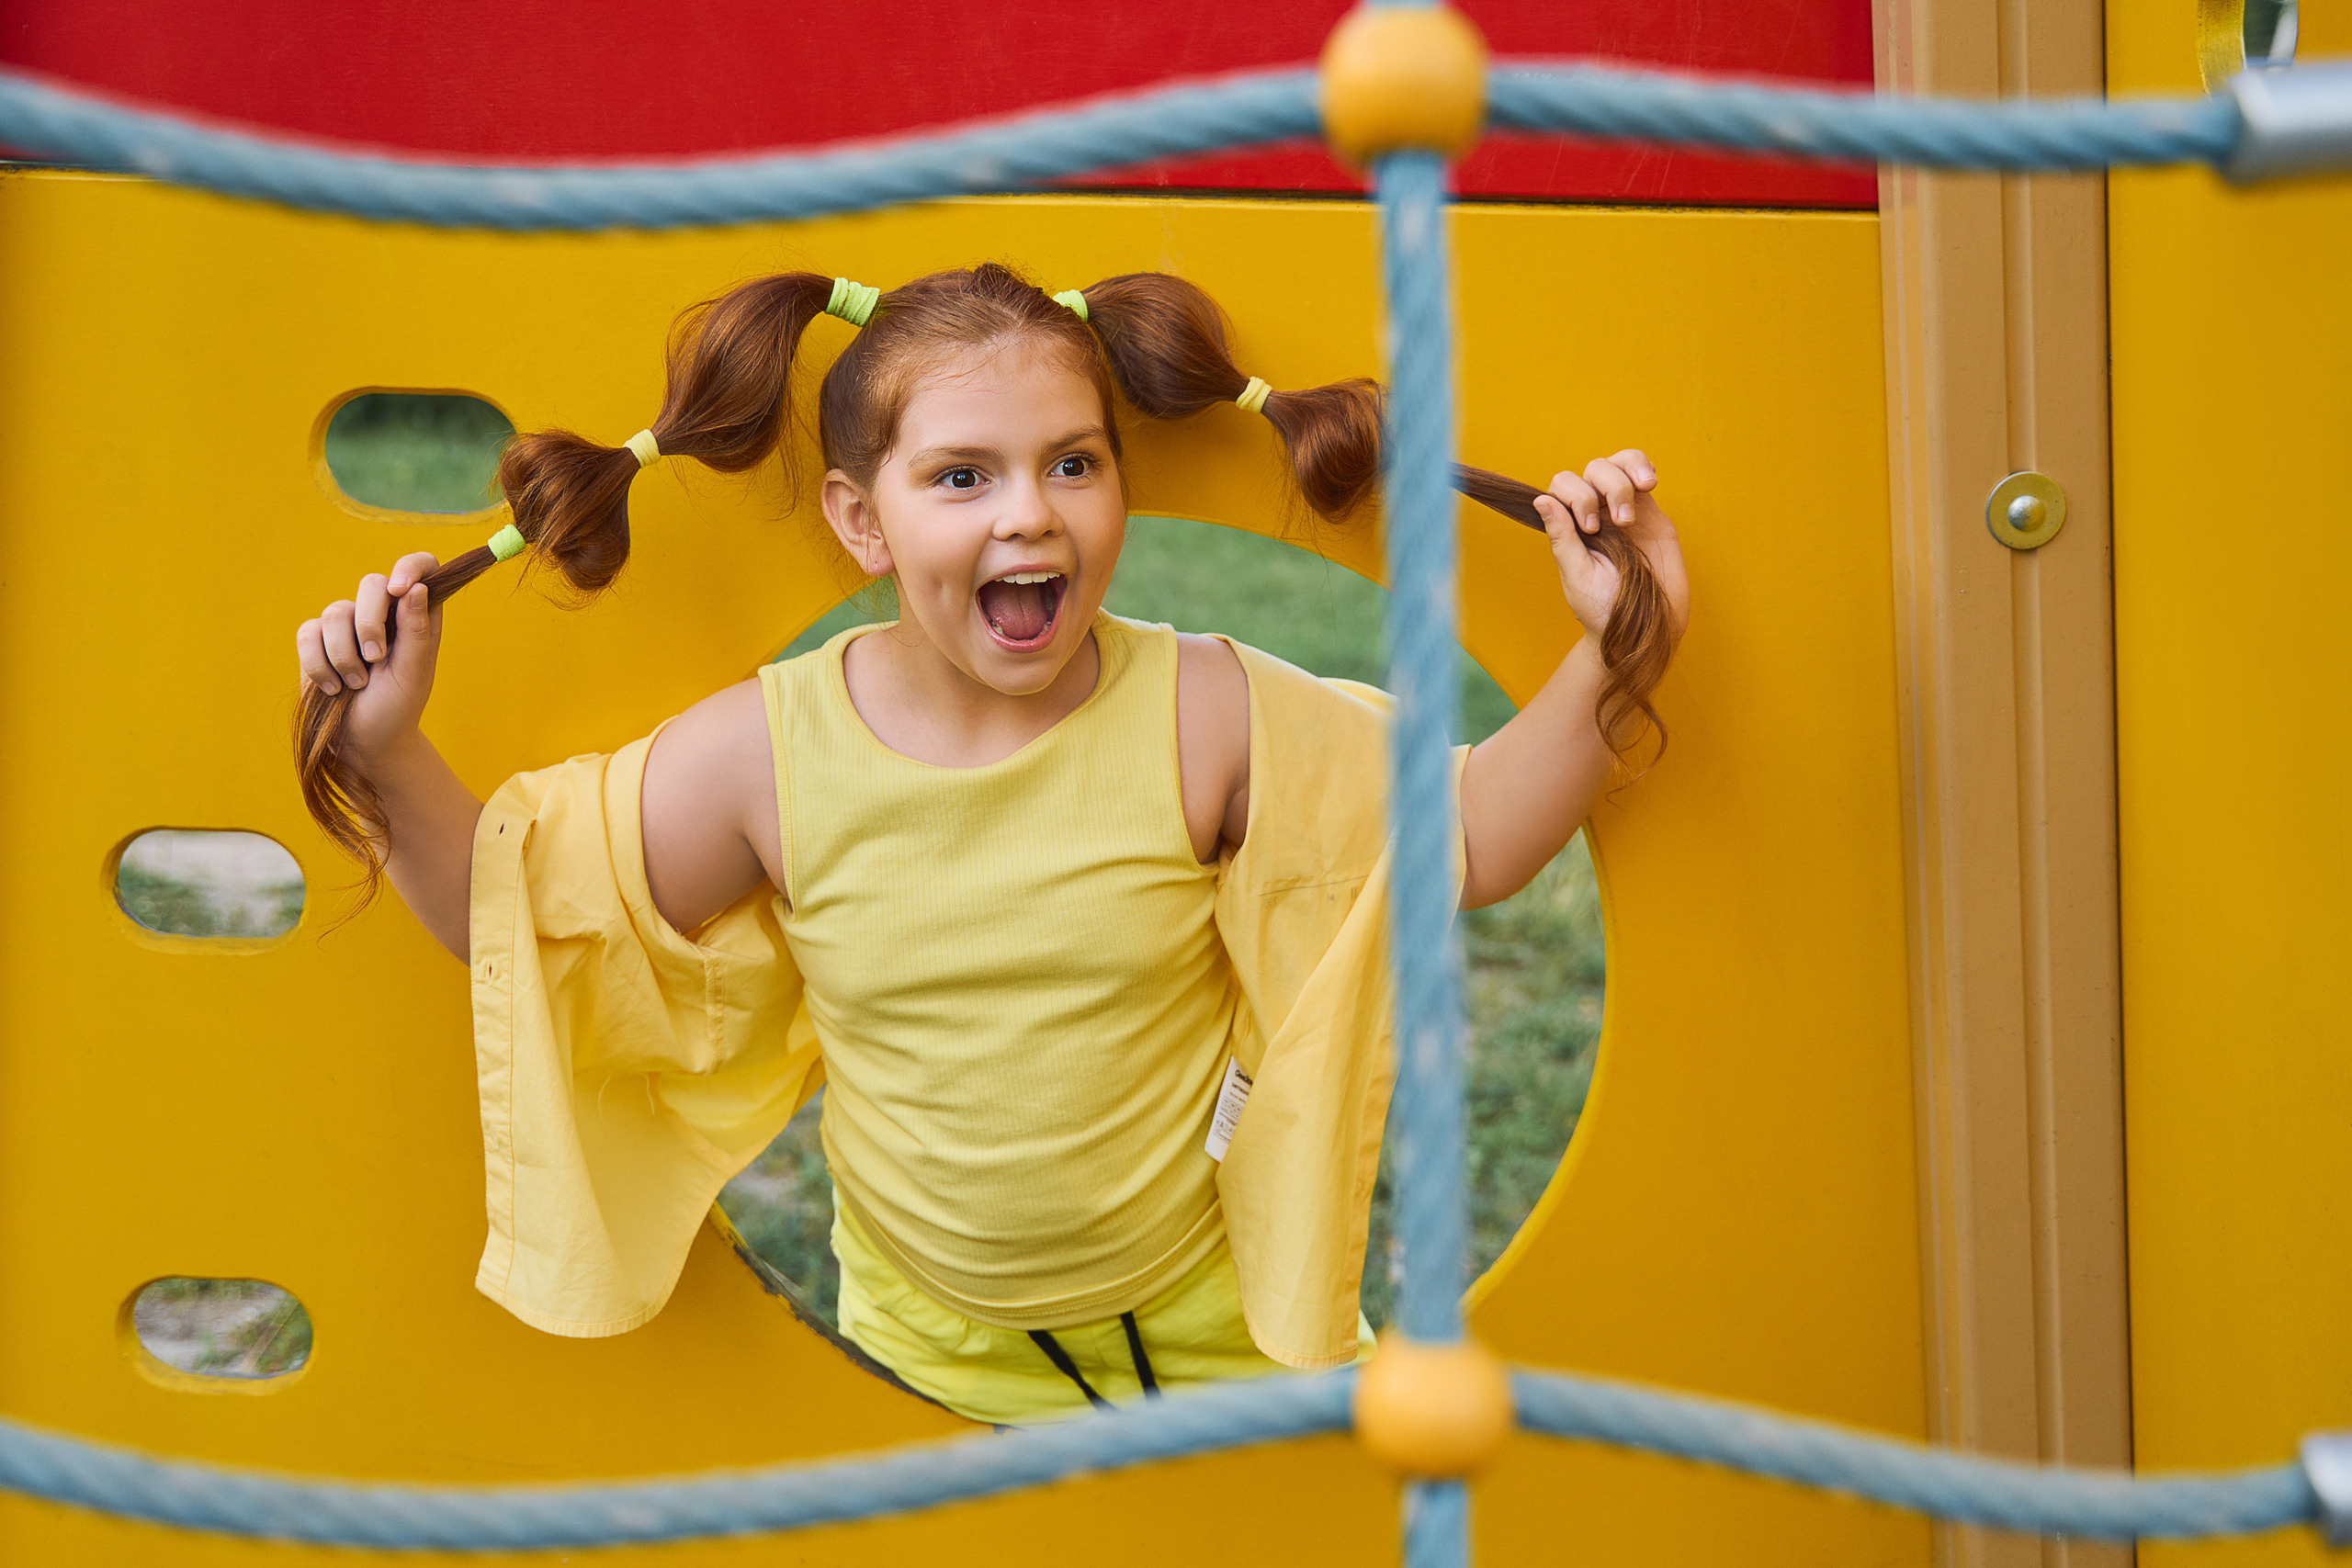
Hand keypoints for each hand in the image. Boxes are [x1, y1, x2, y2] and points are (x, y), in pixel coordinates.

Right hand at [295, 553, 443, 763]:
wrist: (364, 743)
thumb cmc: (397, 709)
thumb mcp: (413, 674)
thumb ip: (417, 630)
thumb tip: (417, 588)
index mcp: (416, 616)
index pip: (421, 568)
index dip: (410, 567)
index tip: (399, 588)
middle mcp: (383, 614)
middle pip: (371, 583)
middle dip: (369, 622)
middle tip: (375, 659)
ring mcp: (347, 626)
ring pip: (334, 612)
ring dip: (344, 655)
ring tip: (356, 684)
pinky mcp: (317, 642)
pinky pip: (307, 633)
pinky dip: (318, 664)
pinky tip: (332, 688)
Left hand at [1532, 449, 1689, 646]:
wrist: (1646, 630)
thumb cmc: (1605, 611)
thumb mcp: (1578, 576)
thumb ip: (1562, 537)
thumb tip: (1541, 499)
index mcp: (1572, 528)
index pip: (1563, 486)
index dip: (1576, 496)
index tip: (1591, 529)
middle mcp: (1596, 514)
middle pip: (1593, 470)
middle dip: (1606, 487)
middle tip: (1622, 524)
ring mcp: (1624, 510)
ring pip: (1618, 465)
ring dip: (1626, 475)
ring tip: (1641, 497)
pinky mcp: (1652, 513)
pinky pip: (1644, 473)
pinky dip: (1643, 467)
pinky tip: (1648, 482)